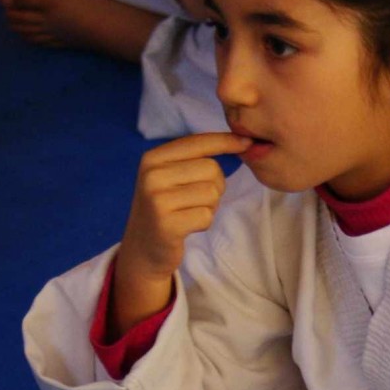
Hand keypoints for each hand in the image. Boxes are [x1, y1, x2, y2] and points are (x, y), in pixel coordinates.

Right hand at [112, 133, 251, 332]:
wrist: (142, 249)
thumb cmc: (166, 208)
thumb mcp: (170, 177)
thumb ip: (195, 158)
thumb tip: (242, 140)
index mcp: (153, 158)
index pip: (198, 142)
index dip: (225, 141)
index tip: (247, 142)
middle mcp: (152, 175)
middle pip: (211, 168)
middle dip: (215, 186)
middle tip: (195, 200)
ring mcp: (157, 200)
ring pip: (211, 192)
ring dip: (209, 206)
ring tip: (188, 213)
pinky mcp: (167, 224)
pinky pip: (206, 216)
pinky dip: (203, 223)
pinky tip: (186, 227)